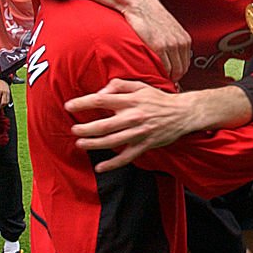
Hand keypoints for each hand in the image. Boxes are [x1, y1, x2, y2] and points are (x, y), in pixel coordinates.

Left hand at [66, 79, 201, 171]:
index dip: (83, 103)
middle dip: (85, 129)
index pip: (102, 100)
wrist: (183, 113)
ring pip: (112, 141)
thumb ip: (119, 85)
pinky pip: (126, 157)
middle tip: (73, 130)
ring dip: (93, 144)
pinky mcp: (145, 145)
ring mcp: (139, 133)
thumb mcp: (140, 86)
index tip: (69, 106)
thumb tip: (101, 92)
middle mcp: (133, 117)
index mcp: (131, 101)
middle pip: (103, 125)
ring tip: (80, 144)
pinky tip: (100, 167)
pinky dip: (112, 164)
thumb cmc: (159, 99)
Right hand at [121, 0, 191, 82]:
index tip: (172, 77)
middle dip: (175, 77)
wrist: (141, 4)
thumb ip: (174, 41)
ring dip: (168, 77)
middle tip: (166, 82)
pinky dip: (162, 74)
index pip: (187, 63)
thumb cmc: (152, 15)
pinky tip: (156, 74)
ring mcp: (171, 45)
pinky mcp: (159, 46)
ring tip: (160, 79)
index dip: (179, 72)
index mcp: (185, 39)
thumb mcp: (171, 29)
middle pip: (182, 69)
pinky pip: (165, 67)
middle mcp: (181, 42)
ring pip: (175, 70)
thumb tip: (173, 55)